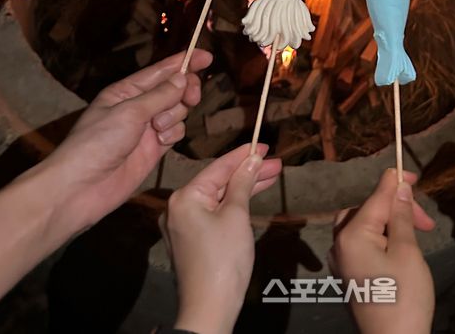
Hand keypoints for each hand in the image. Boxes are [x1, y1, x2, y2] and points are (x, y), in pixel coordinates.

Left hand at [0, 49, 210, 313]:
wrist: (81, 188)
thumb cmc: (97, 143)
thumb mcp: (129, 112)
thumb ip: (160, 95)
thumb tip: (183, 77)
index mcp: (126, 91)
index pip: (160, 71)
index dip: (184, 62)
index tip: (207, 56)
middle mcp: (138, 106)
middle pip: (174, 89)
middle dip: (184, 91)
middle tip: (191, 98)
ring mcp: (147, 129)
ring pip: (177, 111)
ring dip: (174, 115)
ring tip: (158, 129)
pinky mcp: (154, 150)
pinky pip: (176, 131)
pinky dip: (173, 133)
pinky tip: (162, 141)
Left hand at [163, 143, 281, 333]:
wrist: (209, 309)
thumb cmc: (223, 259)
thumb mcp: (237, 215)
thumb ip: (243, 183)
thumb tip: (252, 160)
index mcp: (184, 198)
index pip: (218, 168)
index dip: (243, 155)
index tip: (264, 145)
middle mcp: (178, 208)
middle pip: (218, 182)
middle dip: (248, 172)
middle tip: (275, 162)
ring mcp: (183, 226)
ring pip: (218, 198)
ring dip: (243, 188)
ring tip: (271, 176)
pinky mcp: (191, 240)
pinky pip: (214, 213)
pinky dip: (233, 205)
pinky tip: (251, 196)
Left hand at [329, 169, 435, 333]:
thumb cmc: (403, 297)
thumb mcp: (407, 252)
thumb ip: (401, 216)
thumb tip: (399, 186)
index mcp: (351, 235)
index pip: (376, 198)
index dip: (396, 183)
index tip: (413, 174)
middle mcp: (340, 244)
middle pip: (368, 210)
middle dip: (396, 208)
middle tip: (425, 221)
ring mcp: (342, 261)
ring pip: (364, 225)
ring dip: (390, 222)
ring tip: (416, 233)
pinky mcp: (349, 275)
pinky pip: (361, 243)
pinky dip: (380, 237)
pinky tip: (399, 245)